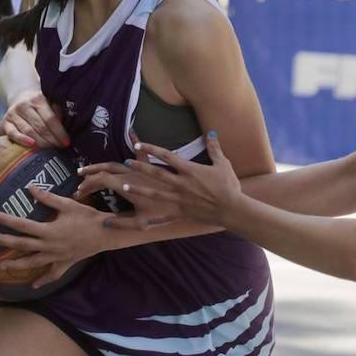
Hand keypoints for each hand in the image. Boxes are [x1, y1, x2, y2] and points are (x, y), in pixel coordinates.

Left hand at [0, 185, 104, 287]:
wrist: (105, 233)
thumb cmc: (87, 216)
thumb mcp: (67, 204)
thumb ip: (47, 198)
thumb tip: (31, 188)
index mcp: (48, 230)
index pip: (22, 225)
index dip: (6, 220)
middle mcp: (49, 246)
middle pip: (21, 245)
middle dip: (3, 241)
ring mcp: (56, 257)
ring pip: (32, 263)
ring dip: (16, 265)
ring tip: (1, 266)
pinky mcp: (64, 263)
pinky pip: (52, 274)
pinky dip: (43, 280)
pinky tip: (33, 285)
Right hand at [2, 90, 69, 148]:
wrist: (21, 96)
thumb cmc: (40, 104)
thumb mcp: (51, 102)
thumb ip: (58, 112)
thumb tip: (67, 127)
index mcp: (38, 99)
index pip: (50, 119)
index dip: (59, 132)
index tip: (66, 142)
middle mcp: (24, 105)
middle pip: (40, 127)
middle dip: (52, 140)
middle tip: (59, 148)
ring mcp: (13, 114)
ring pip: (28, 131)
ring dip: (41, 143)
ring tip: (50, 150)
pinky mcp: (5, 122)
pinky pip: (13, 134)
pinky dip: (22, 140)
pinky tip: (32, 145)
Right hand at [75, 142, 177, 229]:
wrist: (191, 197)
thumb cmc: (167, 212)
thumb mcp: (142, 222)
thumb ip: (121, 223)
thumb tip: (103, 222)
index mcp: (126, 185)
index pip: (100, 181)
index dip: (87, 185)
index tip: (79, 193)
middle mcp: (132, 173)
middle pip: (106, 170)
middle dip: (90, 174)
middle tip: (79, 180)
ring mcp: (142, 168)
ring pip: (118, 162)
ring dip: (103, 165)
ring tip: (90, 168)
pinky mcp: (155, 164)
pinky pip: (143, 150)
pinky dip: (136, 141)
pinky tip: (132, 132)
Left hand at [85, 131, 240, 228]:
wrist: (232, 208)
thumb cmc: (229, 186)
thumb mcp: (223, 164)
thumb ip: (214, 148)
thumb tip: (211, 132)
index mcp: (189, 170)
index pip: (166, 156)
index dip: (151, 149)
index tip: (138, 145)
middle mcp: (181, 184)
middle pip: (156, 173)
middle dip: (140, 168)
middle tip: (125, 162)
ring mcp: (180, 199)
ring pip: (155, 194)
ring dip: (138, 190)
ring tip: (123, 187)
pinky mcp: (181, 212)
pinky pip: (164, 217)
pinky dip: (152, 220)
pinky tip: (140, 222)